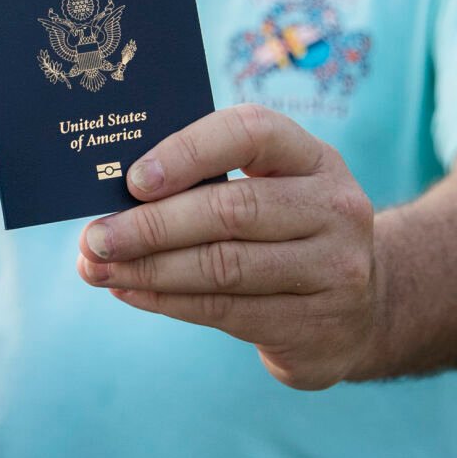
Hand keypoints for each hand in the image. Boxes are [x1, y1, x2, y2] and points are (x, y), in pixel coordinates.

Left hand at [77, 103, 378, 389]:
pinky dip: (167, 301)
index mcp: (313, 157)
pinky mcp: (317, 324)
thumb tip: (112, 194)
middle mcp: (334, 207)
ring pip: (223, 267)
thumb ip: (207, 182)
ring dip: (149, 269)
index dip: (187, 152)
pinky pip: (226, 311)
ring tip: (96, 269)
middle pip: (231, 210)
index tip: (132, 179)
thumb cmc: (284, 234)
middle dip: (151, 225)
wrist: (362, 312)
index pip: (251, 133)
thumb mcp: (269, 191)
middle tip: (94, 238)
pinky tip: (130, 291)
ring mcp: (334, 268)